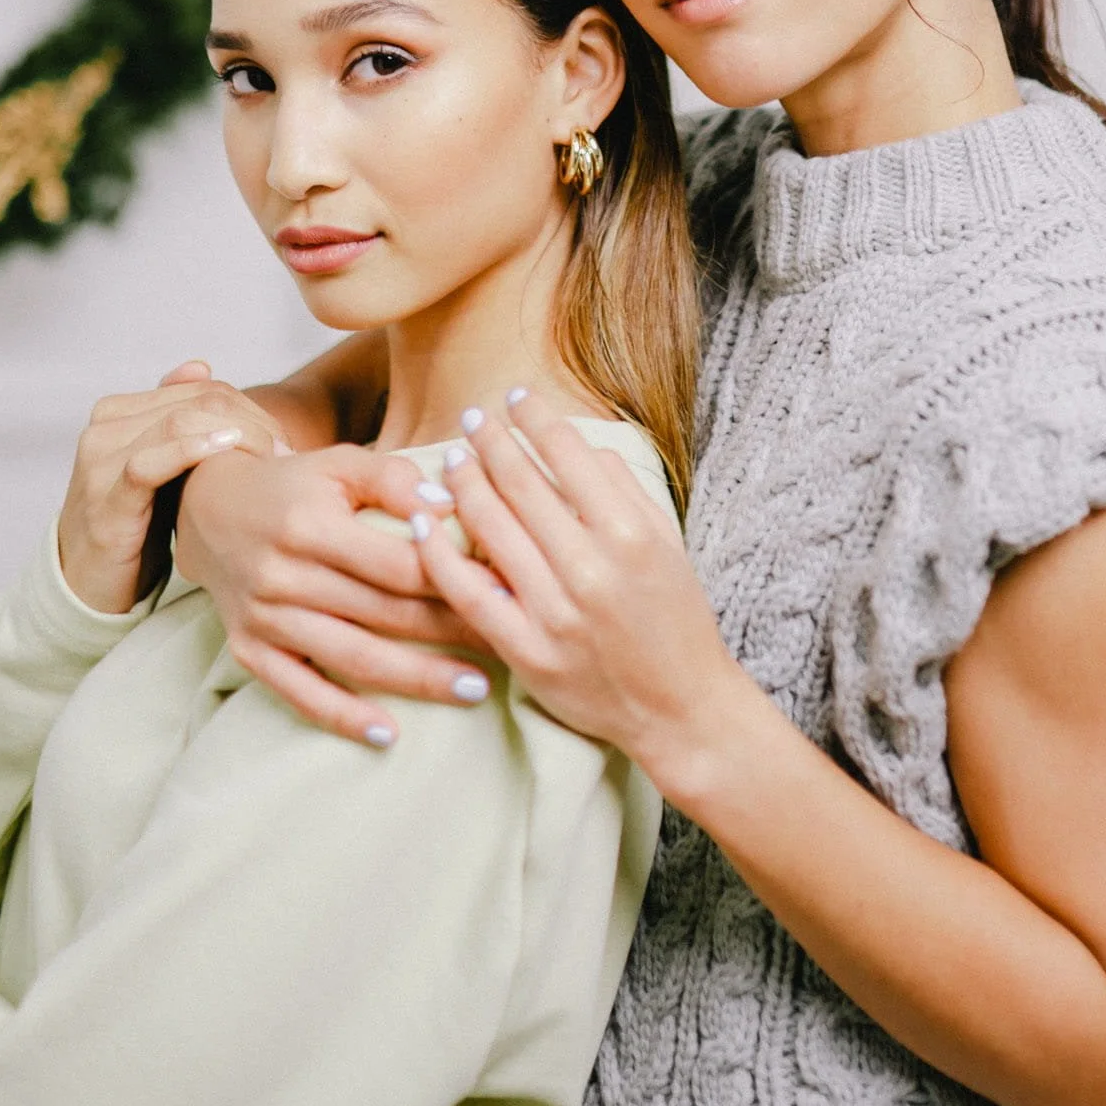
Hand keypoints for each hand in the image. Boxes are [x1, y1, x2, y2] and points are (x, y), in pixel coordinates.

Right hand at [56, 361, 285, 615]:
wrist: (87, 584)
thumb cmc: (134, 526)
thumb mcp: (161, 468)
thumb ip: (178, 421)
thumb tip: (201, 367)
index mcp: (119, 410)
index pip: (202, 389)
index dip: (250, 409)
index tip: (282, 441)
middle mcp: (105, 425)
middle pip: (197, 401)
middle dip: (251, 423)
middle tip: (284, 453)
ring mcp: (100, 459)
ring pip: (179, 422)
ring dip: (236, 437)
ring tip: (268, 462)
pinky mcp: (104, 496)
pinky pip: (150, 463)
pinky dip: (193, 452)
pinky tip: (226, 455)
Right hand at [174, 442, 494, 745]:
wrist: (209, 510)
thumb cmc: (293, 486)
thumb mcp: (340, 463)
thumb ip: (395, 480)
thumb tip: (449, 506)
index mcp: (311, 527)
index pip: (397, 563)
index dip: (454, 579)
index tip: (504, 592)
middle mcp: (284, 576)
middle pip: (385, 613)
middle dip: (452, 631)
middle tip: (511, 643)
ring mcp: (265, 619)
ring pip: (353, 658)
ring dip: (417, 679)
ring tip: (475, 690)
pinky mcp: (250, 650)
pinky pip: (300, 693)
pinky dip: (343, 717)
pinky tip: (388, 735)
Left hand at [414, 389, 744, 786]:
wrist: (680, 708)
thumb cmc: (675, 619)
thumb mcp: (666, 543)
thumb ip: (624, 489)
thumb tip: (576, 444)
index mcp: (630, 534)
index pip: (569, 454)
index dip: (535, 418)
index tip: (516, 397)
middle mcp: (591, 569)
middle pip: (520, 483)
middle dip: (490, 440)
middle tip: (472, 416)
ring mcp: (555, 613)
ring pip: (489, 528)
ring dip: (462, 482)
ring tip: (451, 458)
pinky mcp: (526, 652)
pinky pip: (469, 592)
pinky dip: (440, 552)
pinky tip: (425, 522)